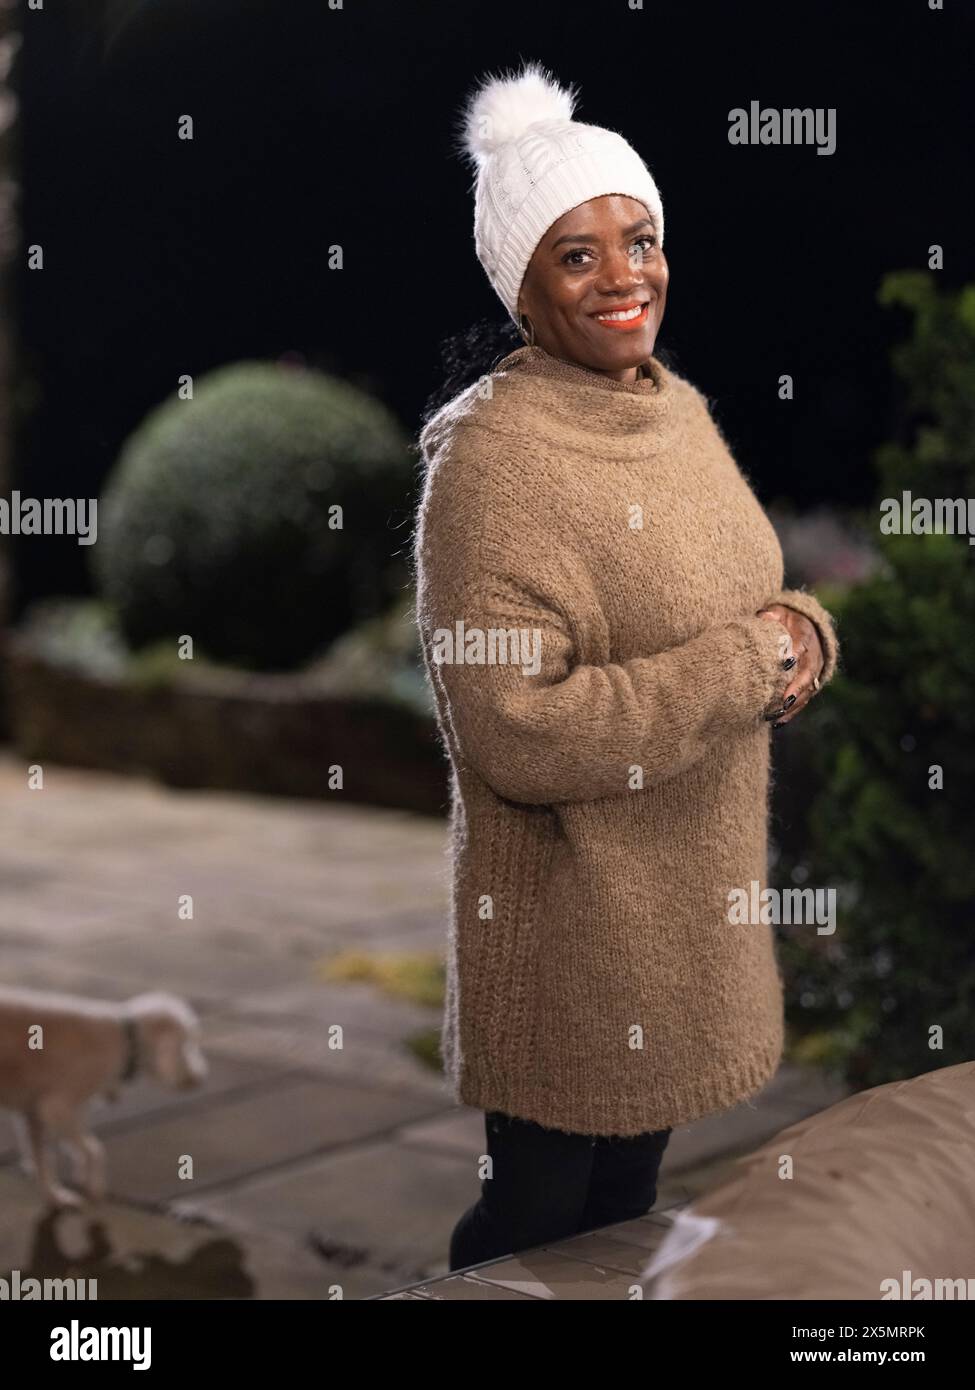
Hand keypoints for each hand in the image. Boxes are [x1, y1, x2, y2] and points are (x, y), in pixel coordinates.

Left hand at [756, 604, 823, 726]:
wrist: (805, 626)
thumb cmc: (785, 620)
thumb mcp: (778, 612)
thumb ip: (771, 614)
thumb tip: (764, 618)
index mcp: (805, 634)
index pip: (802, 644)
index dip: (795, 654)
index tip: (785, 665)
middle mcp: (814, 654)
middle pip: (808, 673)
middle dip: (796, 688)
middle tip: (784, 701)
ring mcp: (814, 669)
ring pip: (808, 689)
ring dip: (794, 704)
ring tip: (777, 716)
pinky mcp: (811, 682)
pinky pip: (804, 698)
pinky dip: (793, 710)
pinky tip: (779, 721)